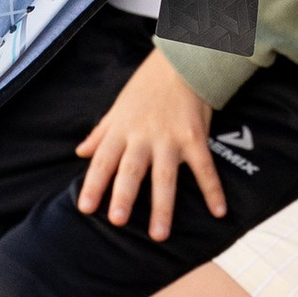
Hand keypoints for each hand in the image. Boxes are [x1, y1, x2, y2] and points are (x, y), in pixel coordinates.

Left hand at [73, 48, 226, 238]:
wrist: (181, 61)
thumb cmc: (146, 86)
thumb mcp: (118, 107)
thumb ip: (101, 133)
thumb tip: (80, 153)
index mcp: (122, 130)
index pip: (103, 160)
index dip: (93, 184)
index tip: (85, 208)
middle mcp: (143, 136)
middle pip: (131, 170)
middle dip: (124, 195)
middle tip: (118, 221)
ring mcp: (171, 138)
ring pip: (165, 176)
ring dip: (163, 206)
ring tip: (159, 234)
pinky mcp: (195, 138)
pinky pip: (204, 168)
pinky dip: (212, 190)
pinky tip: (218, 212)